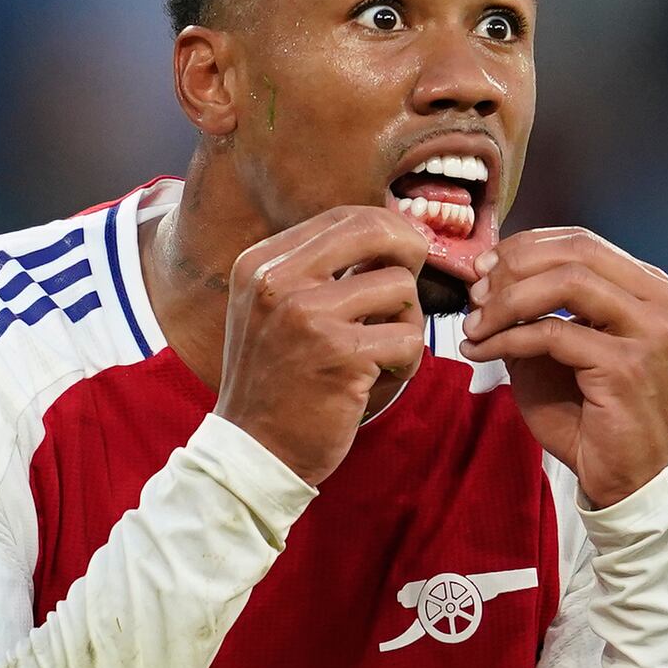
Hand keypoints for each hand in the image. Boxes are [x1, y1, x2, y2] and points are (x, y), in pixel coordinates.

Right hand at [216, 206, 428, 484]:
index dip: (388, 228)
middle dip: (410, 251)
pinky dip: (407, 361)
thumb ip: (316, 271)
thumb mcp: (272, 309)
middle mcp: (278, 280)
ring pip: (400, 286)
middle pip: (376, 230)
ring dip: (406, 322)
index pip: (344, 216)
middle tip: (413, 281)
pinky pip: (408, 338)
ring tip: (383, 351)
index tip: (404, 253)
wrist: (254, 451)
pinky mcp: (340, 354)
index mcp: (261, 263)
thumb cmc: (275, 381)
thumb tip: (389, 235)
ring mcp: (308, 316)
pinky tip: (383, 377)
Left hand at [459, 227, 667, 507]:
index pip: (582, 242)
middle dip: (514, 267)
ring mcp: (649, 331)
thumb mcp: (559, 347)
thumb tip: (486, 275)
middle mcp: (660, 301)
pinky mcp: (627, 364)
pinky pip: (553, 333)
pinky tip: (482, 351)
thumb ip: (535, 307)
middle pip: (575, 252)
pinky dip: (508, 339)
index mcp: (649, 289)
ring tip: (476, 325)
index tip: (484, 268)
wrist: (627, 476)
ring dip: (507, 301)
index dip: (526, 247)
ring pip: (566, 284)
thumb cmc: (591, 414)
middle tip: (476, 294)